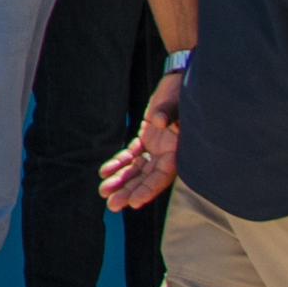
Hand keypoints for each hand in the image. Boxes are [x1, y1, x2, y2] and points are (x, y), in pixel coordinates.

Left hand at [99, 73, 181, 209]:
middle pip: (146, 178)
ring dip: (121, 180)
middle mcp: (168, 153)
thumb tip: (160, 122)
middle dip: (129, 191)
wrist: (180, 80)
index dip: (148, 190)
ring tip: (103, 193)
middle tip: (112, 206)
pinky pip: (132, 154)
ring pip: (137, 169)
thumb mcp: (180, 103)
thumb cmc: (184, 92)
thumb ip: (170, 114)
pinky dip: (119, 163)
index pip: (162, 176)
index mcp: (179, 151)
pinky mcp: (147, 137)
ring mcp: (157, 146)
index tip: (134, 203)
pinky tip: (104, 172)